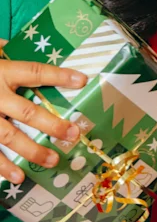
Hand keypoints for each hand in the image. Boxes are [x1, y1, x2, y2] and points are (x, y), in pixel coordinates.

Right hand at [0, 40, 86, 183]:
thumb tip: (13, 44)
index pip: (34, 72)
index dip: (59, 76)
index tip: (83, 80)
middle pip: (26, 112)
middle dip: (52, 124)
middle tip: (72, 134)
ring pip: (7, 136)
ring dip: (31, 151)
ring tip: (52, 160)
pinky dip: (0, 167)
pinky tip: (16, 177)